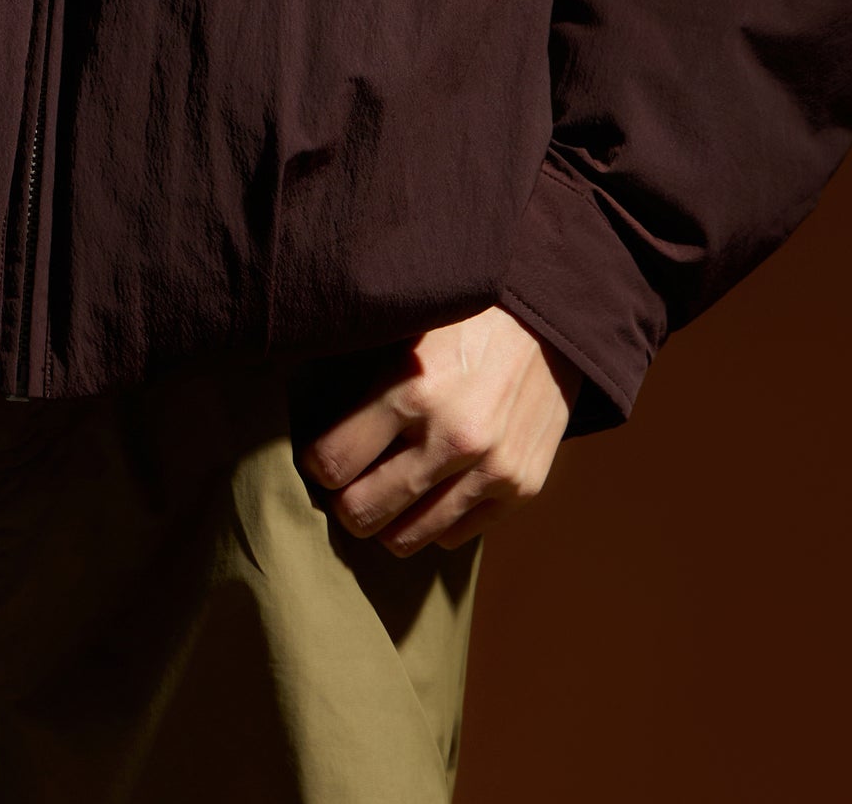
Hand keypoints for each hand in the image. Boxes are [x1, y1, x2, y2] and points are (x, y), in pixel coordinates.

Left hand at [298, 304, 579, 555]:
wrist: (553, 312)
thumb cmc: (462, 311)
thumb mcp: (403, 325)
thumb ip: (357, 371)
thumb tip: (298, 404)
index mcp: (412, 387)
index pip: (330, 464)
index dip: (317, 462)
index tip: (322, 452)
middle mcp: (452, 436)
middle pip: (361, 513)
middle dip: (346, 500)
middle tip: (351, 479)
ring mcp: (492, 469)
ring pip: (406, 538)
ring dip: (388, 518)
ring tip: (388, 487)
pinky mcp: (523, 488)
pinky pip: (453, 537)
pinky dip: (434, 519)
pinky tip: (433, 484)